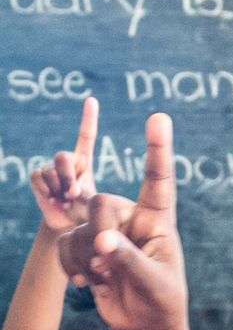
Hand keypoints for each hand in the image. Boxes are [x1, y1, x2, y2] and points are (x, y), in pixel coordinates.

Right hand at [29, 96, 97, 230]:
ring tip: (66, 202)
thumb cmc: (90, 218)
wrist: (70, 228)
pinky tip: (53, 201)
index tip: (91, 100)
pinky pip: (38, 178)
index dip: (87, 119)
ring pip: (50, 171)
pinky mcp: (38, 179)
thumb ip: (87, 194)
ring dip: (58, 189)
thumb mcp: (96, 205)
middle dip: (67, 176)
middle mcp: (67, 163)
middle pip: (63, 157)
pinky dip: (46, 192)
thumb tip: (73, 193)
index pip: (85, 137)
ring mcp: (50, 170)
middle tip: (74, 195)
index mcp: (85, 163)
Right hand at [58, 114, 185, 329]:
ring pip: (80, 225)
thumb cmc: (160, 300)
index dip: (158, 150)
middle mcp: (130, 218)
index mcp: (157, 220)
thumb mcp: (153, 283)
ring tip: (105, 278)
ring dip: (87, 257)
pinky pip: (65, 243)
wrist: (140, 322)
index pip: (158, 181)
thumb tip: (104, 240)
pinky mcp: (86, 244)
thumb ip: (129, 260)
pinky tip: (90, 283)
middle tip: (110, 264)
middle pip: (100, 202)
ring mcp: (105, 229)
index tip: (159, 118)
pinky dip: (73, 265)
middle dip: (100, 235)